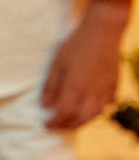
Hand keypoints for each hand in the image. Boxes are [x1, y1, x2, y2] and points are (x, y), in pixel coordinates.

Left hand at [42, 0, 133, 129]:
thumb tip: (44, 105)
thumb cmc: (76, 45)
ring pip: (95, 115)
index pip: (64, 114)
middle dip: (67, 126)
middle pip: (81, 119)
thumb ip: (51, 86)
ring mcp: (106, 90)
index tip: (45, 125)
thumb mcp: (56, 64)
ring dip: (82, 121)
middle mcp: (92, 93)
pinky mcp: (114, 85)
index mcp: (75, 87)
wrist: (103, 33)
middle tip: (57, 126)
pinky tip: (88, 109)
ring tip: (71, 120)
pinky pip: (106, 105)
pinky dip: (96, 111)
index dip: (54, 122)